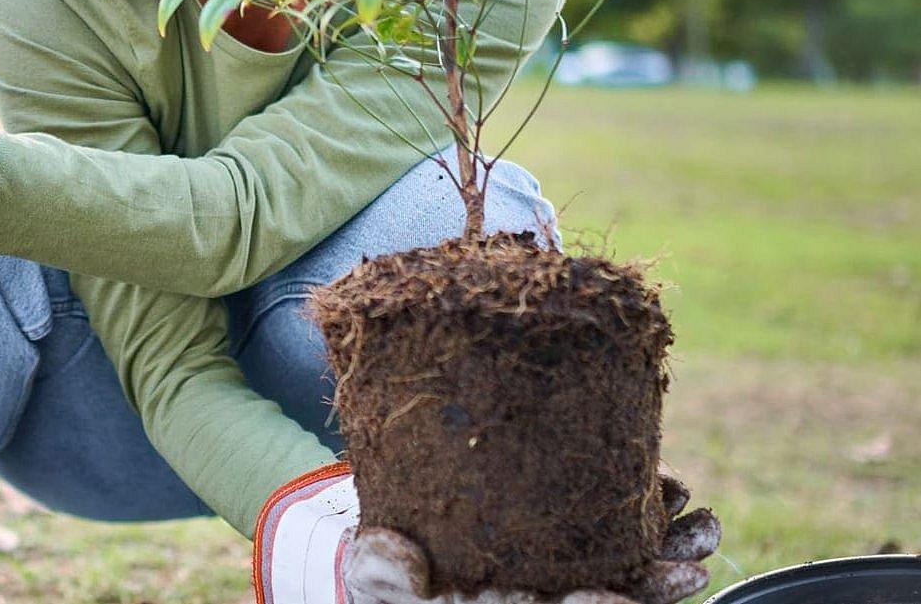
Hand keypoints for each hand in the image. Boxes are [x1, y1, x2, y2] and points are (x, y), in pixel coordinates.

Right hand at [341, 474, 720, 603]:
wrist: (397, 552)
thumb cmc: (387, 574)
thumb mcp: (375, 572)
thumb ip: (385, 571)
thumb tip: (398, 559)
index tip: (622, 601)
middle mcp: (545, 595)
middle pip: (609, 598)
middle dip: (654, 586)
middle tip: (695, 566)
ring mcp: (560, 568)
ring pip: (625, 567)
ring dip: (667, 549)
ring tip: (704, 525)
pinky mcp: (567, 534)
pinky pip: (615, 529)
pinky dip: (644, 510)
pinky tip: (668, 488)